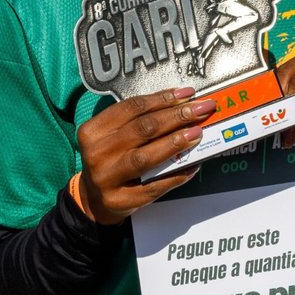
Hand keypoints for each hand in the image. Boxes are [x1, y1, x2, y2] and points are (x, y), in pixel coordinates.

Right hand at [75, 86, 215, 223]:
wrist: (94, 197)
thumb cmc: (111, 158)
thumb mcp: (115, 135)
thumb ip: (141, 120)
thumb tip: (183, 104)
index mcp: (93, 131)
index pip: (132, 108)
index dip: (162, 99)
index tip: (188, 94)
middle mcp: (96, 154)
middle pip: (142, 129)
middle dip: (176, 116)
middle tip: (201, 110)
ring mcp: (106, 179)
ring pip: (145, 157)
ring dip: (175, 143)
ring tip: (197, 133)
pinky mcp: (119, 200)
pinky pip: (154, 186)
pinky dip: (176, 175)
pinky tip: (193, 165)